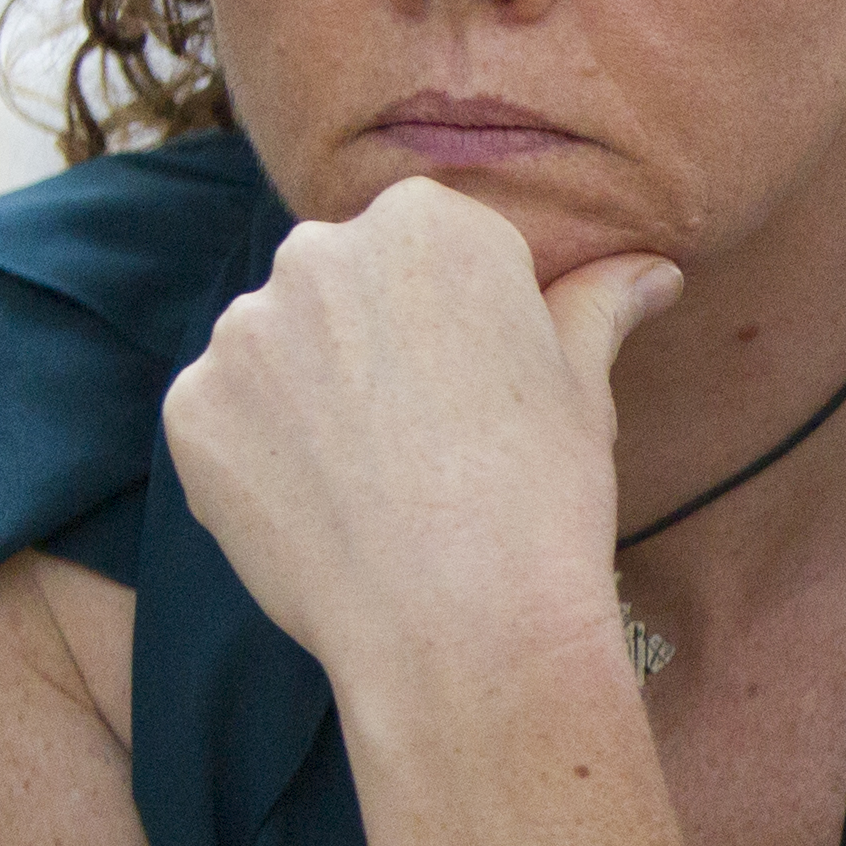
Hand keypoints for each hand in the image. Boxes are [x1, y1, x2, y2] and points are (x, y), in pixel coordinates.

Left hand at [159, 176, 679, 695]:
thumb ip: (597, 305)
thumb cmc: (541, 494)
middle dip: (376, 342)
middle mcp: (318, 251)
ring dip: (313, 394)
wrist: (460, 622)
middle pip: (346, 284)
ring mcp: (242, 332)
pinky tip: (321, 508)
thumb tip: (653, 271)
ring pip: (280, 348)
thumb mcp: (584, 386)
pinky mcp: (192, 408)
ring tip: (374, 480)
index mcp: (427, 223)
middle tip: (431, 436)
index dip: (465, 322)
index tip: (486, 385)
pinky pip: (229, 415)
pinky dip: (265, 454)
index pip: (437, 247)